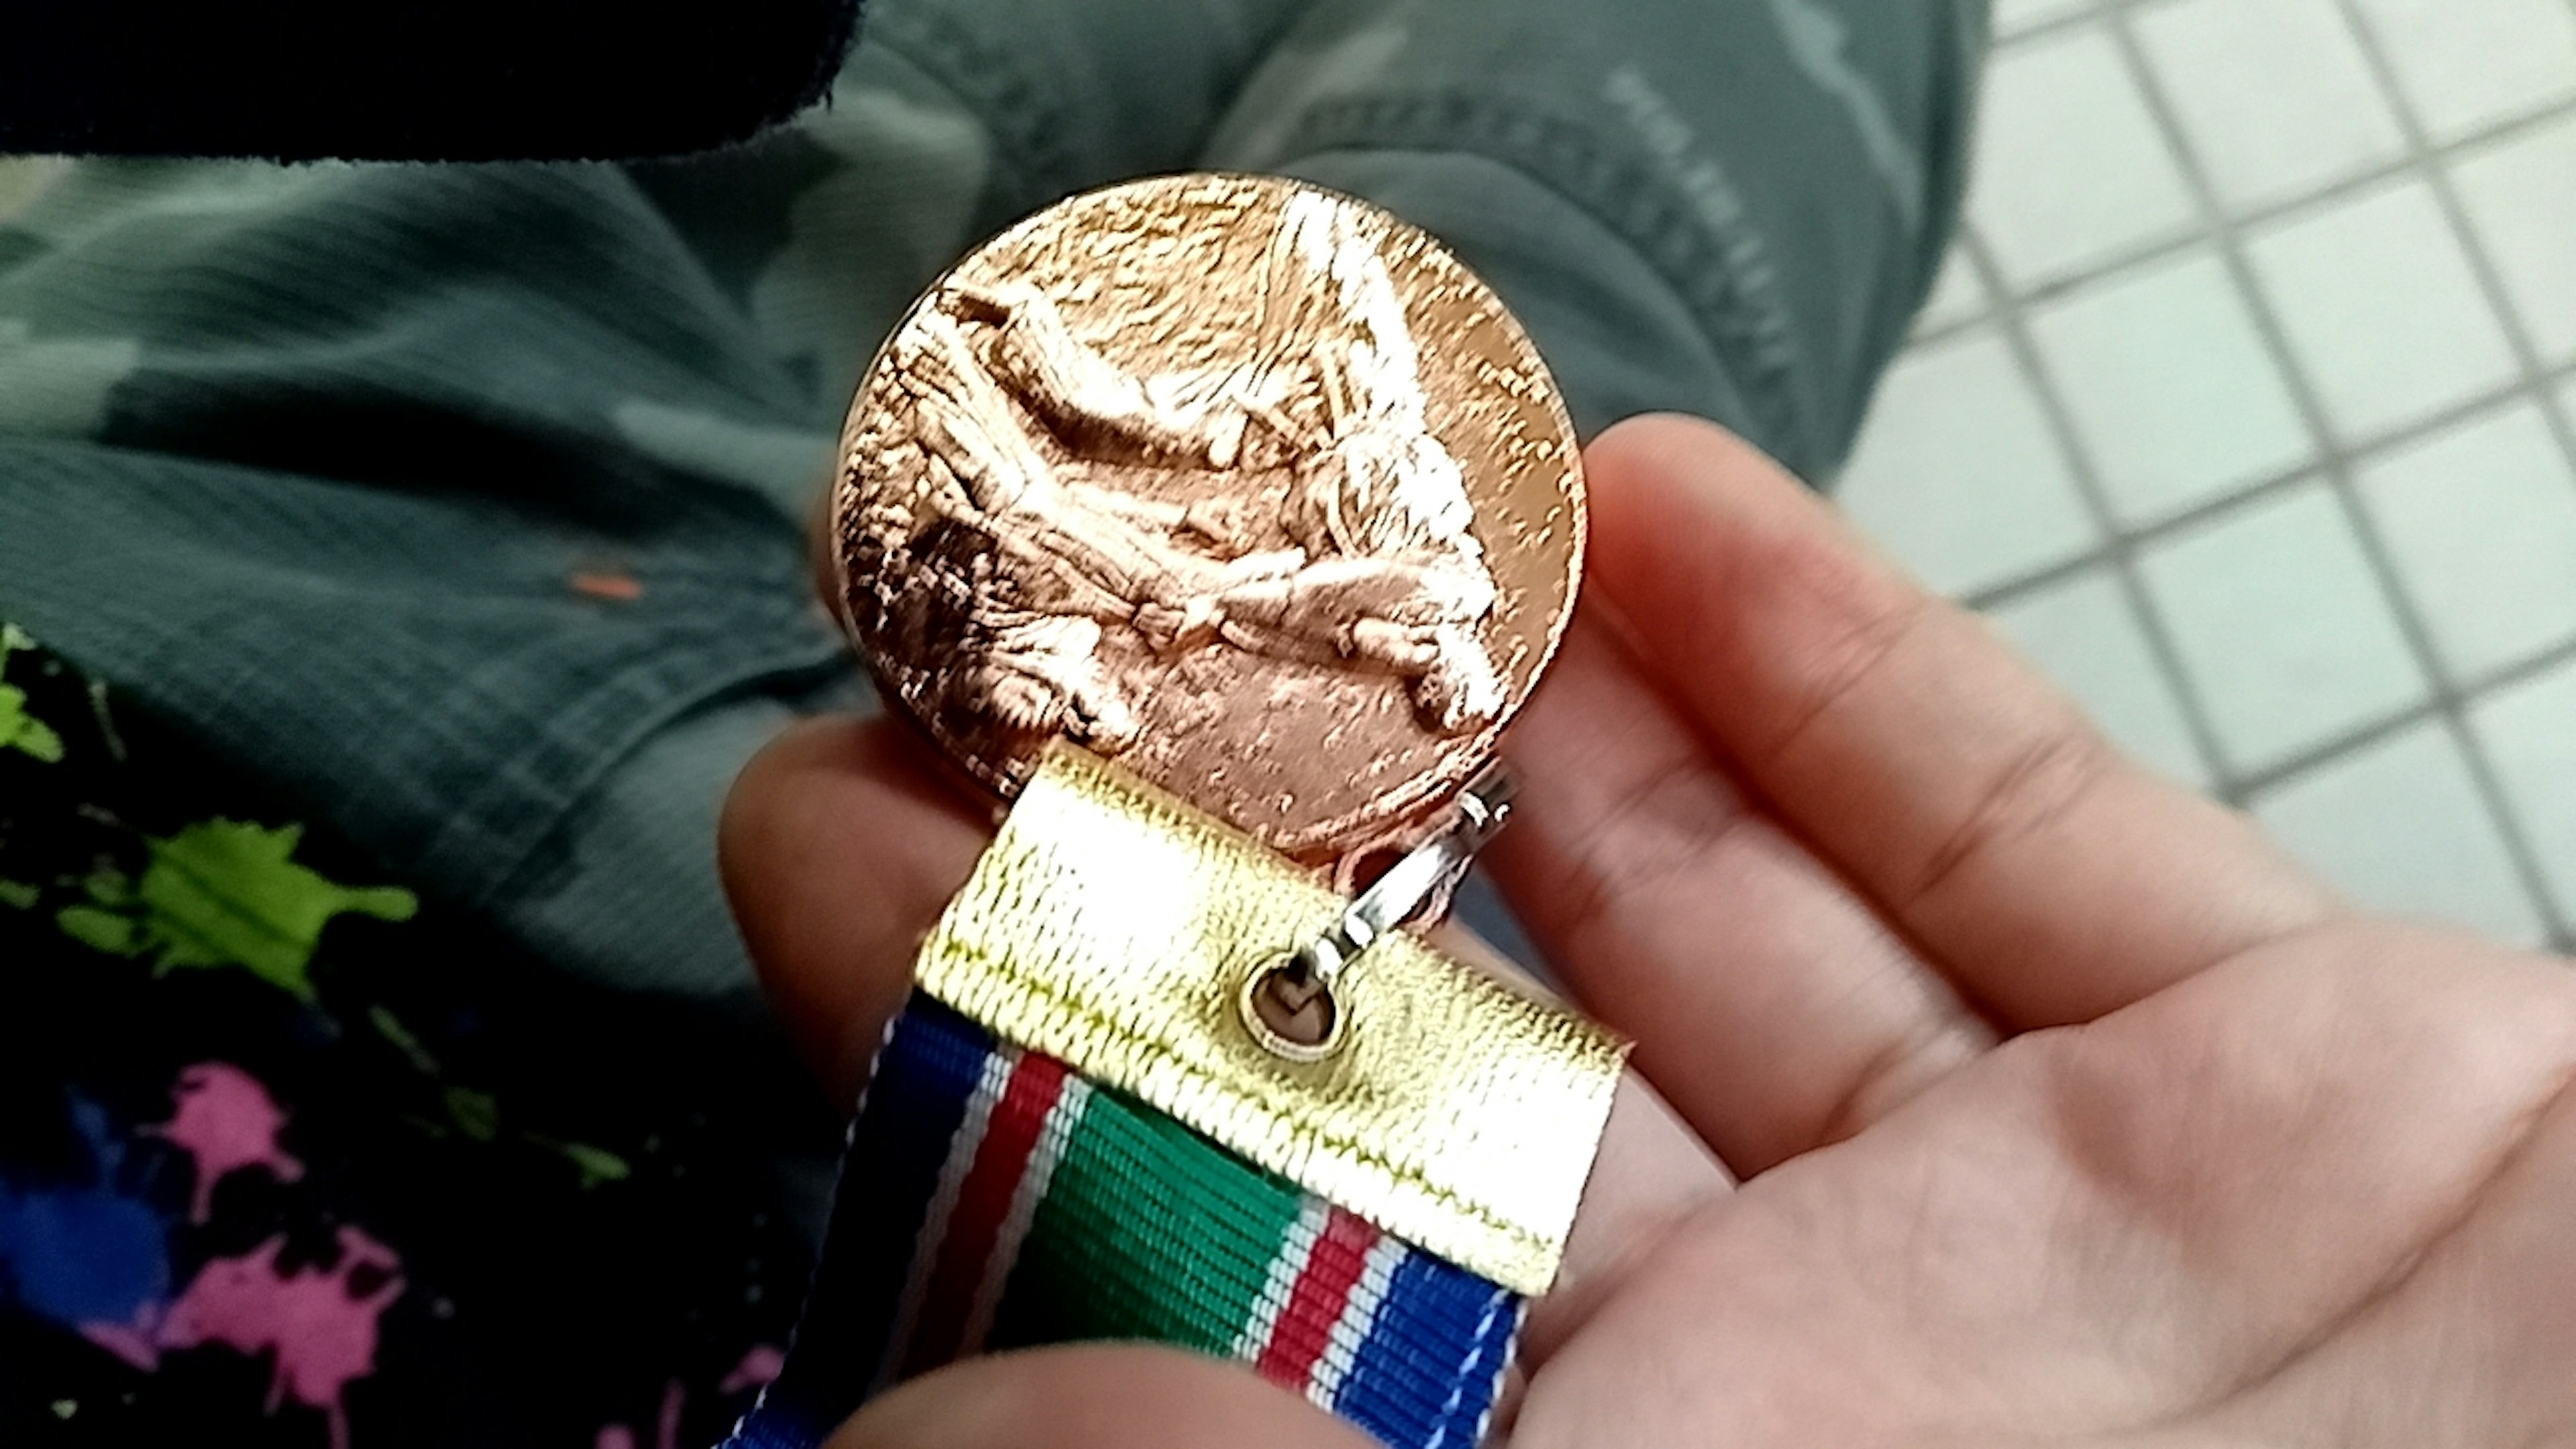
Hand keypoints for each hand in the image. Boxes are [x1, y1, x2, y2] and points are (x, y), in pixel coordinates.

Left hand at [722, 415, 2575, 1447]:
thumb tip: (953, 1431)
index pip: (1225, 1292)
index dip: (1016, 1058)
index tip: (838, 830)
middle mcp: (1818, 1434)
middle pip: (1452, 1089)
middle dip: (1249, 849)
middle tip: (1050, 619)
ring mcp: (2063, 1272)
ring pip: (1729, 950)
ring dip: (1529, 730)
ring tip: (1330, 538)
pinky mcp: (2308, 1115)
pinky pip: (2034, 867)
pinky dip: (1856, 691)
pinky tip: (1674, 526)